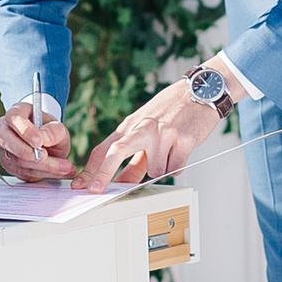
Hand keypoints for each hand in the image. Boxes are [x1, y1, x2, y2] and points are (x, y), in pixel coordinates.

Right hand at [0, 100, 73, 181]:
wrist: (49, 143)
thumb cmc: (49, 131)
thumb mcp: (58, 127)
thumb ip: (54, 130)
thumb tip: (46, 138)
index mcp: (16, 114)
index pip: (14, 118)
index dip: (25, 131)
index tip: (39, 141)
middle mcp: (5, 130)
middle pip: (7, 141)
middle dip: (29, 152)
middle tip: (47, 156)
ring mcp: (5, 149)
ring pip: (17, 160)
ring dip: (43, 166)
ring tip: (65, 167)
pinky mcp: (9, 165)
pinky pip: (23, 172)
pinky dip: (43, 173)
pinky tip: (59, 172)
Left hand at [77, 82, 220, 190]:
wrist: (201, 91)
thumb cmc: (172, 109)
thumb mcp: (147, 126)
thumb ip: (135, 154)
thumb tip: (123, 182)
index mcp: (130, 125)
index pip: (104, 148)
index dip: (90, 169)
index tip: (81, 184)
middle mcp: (143, 128)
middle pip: (117, 151)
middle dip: (104, 173)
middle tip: (95, 190)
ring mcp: (162, 134)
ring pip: (155, 171)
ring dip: (162, 168)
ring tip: (171, 150)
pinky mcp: (182, 140)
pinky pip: (175, 169)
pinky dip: (178, 166)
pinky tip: (181, 150)